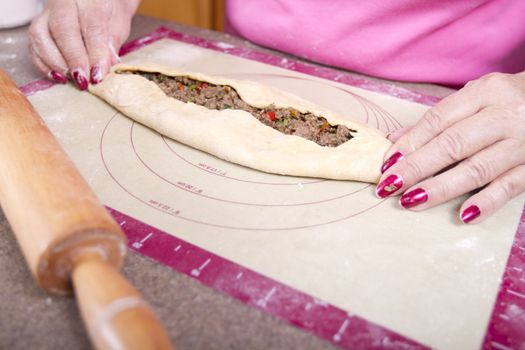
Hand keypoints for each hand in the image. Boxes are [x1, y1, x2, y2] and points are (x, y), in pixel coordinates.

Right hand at [28, 0, 139, 89]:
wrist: (92, 1)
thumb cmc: (107, 12)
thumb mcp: (118, 23)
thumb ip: (112, 42)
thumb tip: (109, 65)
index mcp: (90, 1)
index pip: (92, 26)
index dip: (95, 54)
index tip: (98, 75)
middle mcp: (64, 3)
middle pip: (62, 28)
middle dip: (73, 59)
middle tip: (83, 80)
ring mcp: (46, 13)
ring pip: (40, 35)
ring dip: (55, 63)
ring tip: (71, 79)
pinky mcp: (37, 26)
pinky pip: (33, 44)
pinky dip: (43, 64)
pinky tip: (58, 76)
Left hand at [376, 72, 524, 223]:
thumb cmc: (509, 101)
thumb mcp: (477, 97)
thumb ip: (438, 119)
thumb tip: (395, 142)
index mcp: (487, 92)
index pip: (439, 120)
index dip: (410, 143)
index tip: (386, 164)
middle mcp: (506, 115)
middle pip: (453, 144)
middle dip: (416, 167)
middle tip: (388, 185)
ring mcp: (524, 142)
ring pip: (478, 168)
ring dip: (441, 187)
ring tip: (411, 201)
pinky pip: (511, 187)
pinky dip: (488, 201)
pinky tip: (465, 215)